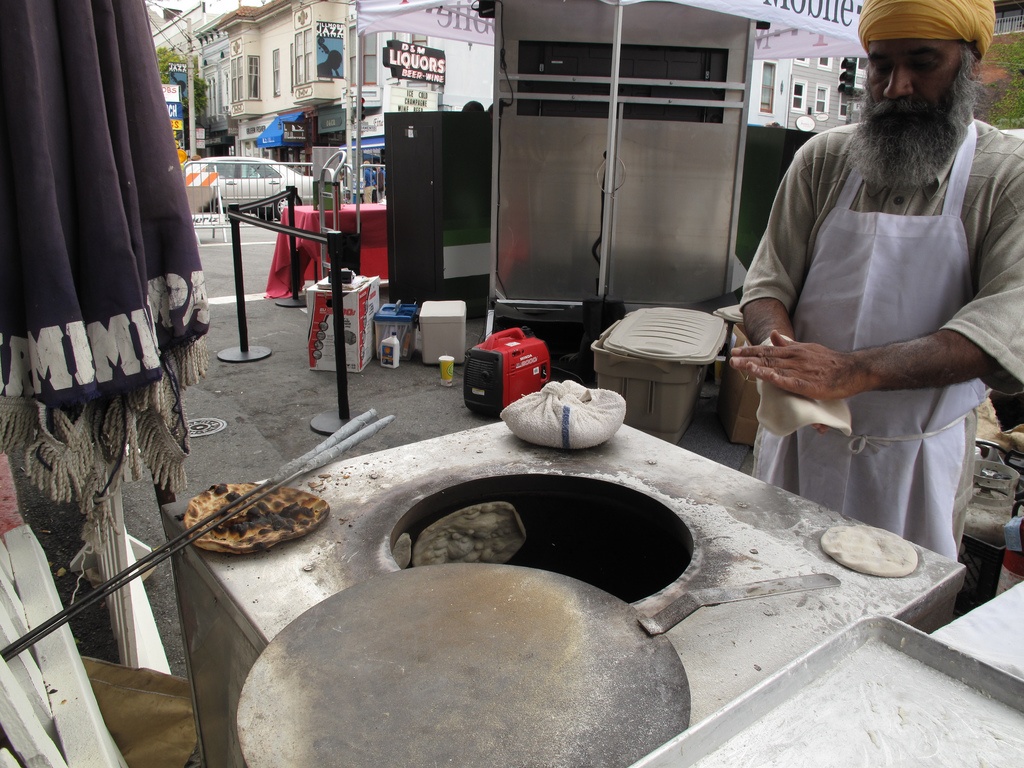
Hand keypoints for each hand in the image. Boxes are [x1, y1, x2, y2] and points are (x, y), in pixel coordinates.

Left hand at [728, 330, 866, 400]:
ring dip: (757, 367)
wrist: (853, 369)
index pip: (768, 351)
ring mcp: (802, 371)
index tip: (736, 352)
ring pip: (776, 368)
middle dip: (748, 359)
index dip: (751, 351)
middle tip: (732, 359)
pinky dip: (777, 379)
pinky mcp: (809, 384)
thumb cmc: (830, 362)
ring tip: (742, 366)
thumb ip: (789, 344)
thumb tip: (774, 335)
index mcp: (795, 351)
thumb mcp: (808, 348)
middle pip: (768, 358)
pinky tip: (766, 377)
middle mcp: (796, 359)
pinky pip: (790, 382)